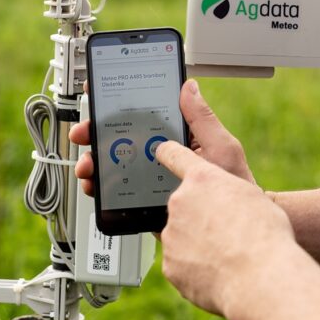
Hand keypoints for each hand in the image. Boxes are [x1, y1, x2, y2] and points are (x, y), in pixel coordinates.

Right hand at [69, 79, 255, 195]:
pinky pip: (118, 194)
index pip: (146, 115)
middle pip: (122, 138)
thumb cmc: (235, 188)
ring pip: (114, 166)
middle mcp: (162, 156)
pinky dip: (101, 190)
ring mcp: (151, 180)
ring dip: (94, 162)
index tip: (99, 96)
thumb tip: (189, 87)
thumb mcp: (222, 149)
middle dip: (96, 133)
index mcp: (179, 137)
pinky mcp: (145, 203)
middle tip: (84, 134)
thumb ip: (203, 120)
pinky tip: (96, 189)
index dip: (119, 105)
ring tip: (88, 167)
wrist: (231, 232)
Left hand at [156, 140, 294, 315]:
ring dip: (197, 241)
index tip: (162, 152)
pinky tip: (219, 269)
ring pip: (181, 235)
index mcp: (202, 178)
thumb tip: (218, 201)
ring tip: (227, 253)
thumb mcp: (252, 195)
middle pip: (182, 205)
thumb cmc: (264, 233)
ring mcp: (172, 234)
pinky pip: (181, 262)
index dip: (168, 152)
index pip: (174, 155)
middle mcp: (180, 202)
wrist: (261, 276)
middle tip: (225, 229)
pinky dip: (195, 266)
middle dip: (198, 215)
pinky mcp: (170, 264)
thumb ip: (226, 191)